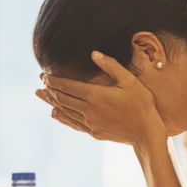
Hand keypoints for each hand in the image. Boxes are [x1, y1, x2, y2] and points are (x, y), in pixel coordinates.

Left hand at [35, 51, 166, 149]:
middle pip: (62, 98)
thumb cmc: (142, 104)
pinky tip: (55, 114)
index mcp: (95, 95)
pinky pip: (72, 123)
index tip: (44, 74)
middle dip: (50, 89)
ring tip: (40, 94)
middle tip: (41, 81)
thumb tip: (94, 54)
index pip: (67, 86)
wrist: (146, 133)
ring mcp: (90, 123)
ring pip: (64, 111)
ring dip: (51, 101)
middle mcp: (88, 110)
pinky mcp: (93, 132)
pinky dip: (62, 117)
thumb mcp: (129, 81)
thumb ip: (111, 66)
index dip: (54, 80)